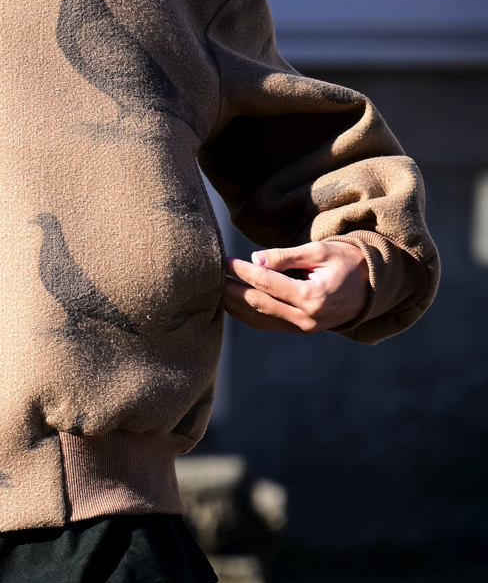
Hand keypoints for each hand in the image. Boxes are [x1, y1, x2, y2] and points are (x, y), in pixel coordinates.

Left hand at [222, 239, 368, 332]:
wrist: (373, 287)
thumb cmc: (348, 262)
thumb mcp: (321, 251)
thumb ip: (287, 256)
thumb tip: (254, 259)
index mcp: (313, 298)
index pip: (267, 284)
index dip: (242, 272)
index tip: (223, 261)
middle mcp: (305, 319)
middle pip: (256, 304)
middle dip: (230, 290)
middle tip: (210, 276)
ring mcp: (302, 328)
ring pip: (257, 318)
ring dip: (232, 305)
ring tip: (214, 288)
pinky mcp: (298, 330)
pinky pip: (265, 323)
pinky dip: (245, 313)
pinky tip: (230, 301)